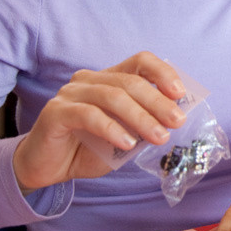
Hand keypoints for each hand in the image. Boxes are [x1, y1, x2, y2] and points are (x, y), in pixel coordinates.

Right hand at [12, 52, 186, 192]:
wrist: (49, 168)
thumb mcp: (126, 135)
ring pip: (113, 97)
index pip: (140, 62)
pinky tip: (128, 143)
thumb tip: (175, 118)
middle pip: (130, 82)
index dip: (163, 73)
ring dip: (141, 117)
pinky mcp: (56, 112)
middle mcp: (89, 80)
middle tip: (177, 122)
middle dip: (158, 102)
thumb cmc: (90, 148)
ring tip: (159, 137)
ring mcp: (71, 93)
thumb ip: (145, 124)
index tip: (181, 94)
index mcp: (109, 78)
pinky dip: (113, 129)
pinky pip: (90, 115)